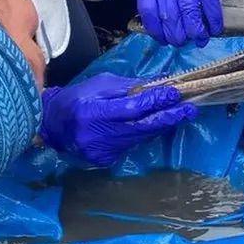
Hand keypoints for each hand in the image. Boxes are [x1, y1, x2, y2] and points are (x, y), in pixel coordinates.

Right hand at [39, 73, 197, 166]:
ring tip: (180, 115)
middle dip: (168, 118)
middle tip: (189, 110)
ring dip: (161, 126)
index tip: (174, 94)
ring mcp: (101, 151)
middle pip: (140, 127)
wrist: (53, 125)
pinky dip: (145, 134)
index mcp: (93, 112)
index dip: (155, 102)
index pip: (131, 108)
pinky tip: (157, 126)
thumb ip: (128, 87)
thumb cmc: (78, 98)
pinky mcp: (104, 160)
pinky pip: (131, 145)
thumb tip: (158, 84)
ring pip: (139, 137)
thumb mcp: (100, 85)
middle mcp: (97, 135)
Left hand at [136, 0, 243, 46]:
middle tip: (183, 42)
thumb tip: (163, 20)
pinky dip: (212, 17)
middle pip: (167, 12)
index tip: (163, 39)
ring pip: (188, 9)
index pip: (147, 7)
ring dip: (195, 29)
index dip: (155, 28)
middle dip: (176, 33)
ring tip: (199, 39)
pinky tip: (214, 28)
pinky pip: (207, 0)